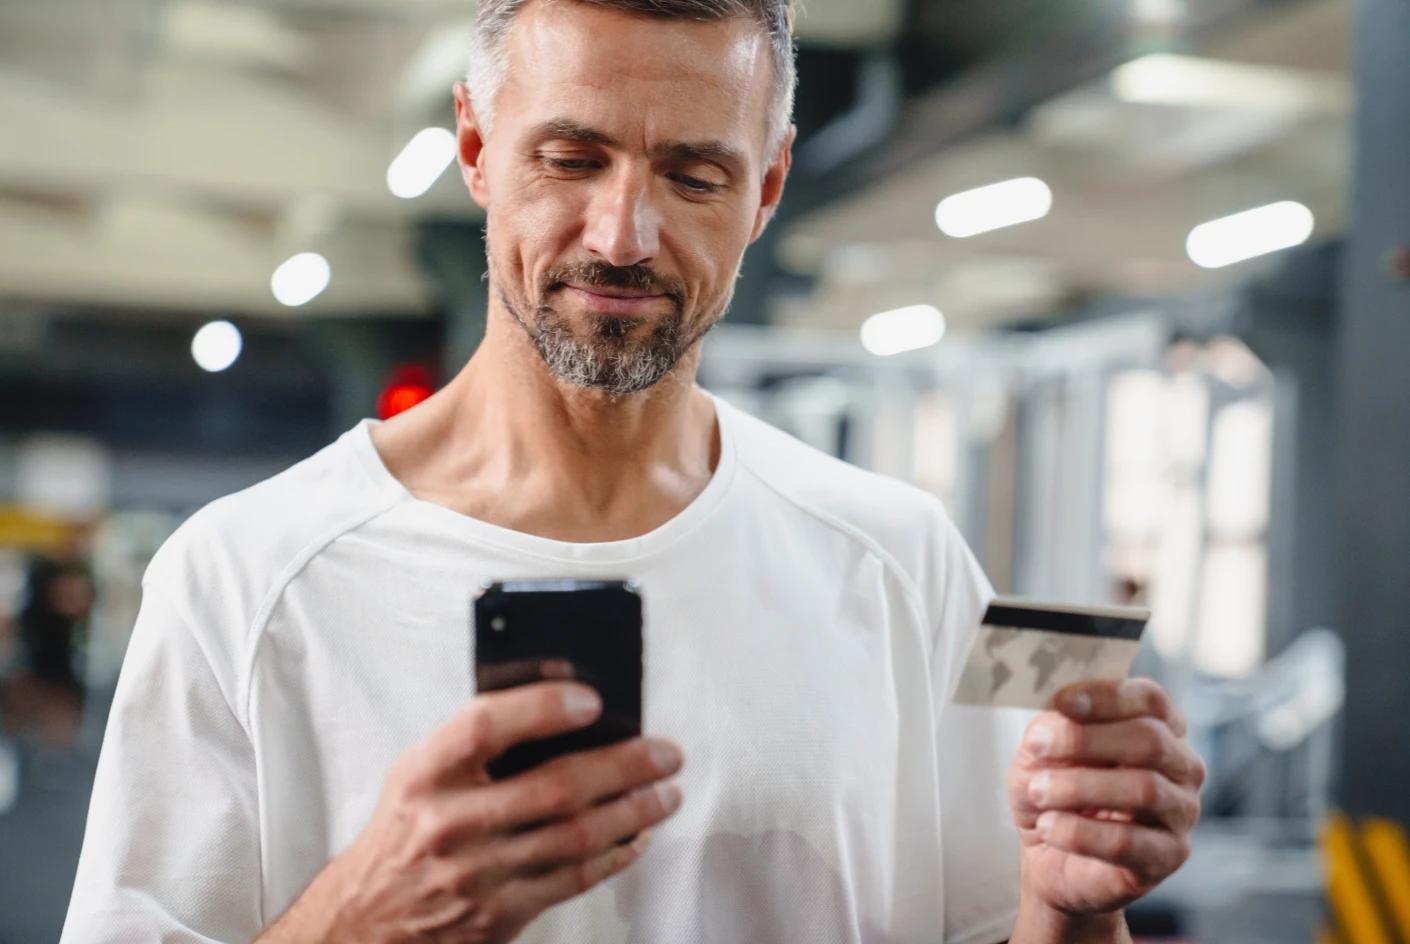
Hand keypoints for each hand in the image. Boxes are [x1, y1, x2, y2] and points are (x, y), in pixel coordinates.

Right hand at [260, 681, 683, 943]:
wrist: (367, 918)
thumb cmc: (409, 829)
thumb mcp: (423, 771)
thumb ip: (480, 737)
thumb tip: (565, 695)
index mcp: (426, 774)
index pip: (482, 727)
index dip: (540, 707)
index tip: (591, 698)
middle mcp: (449, 823)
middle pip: (554, 788)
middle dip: (626, 766)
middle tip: (666, 752)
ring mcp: (477, 874)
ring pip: (576, 837)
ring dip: (635, 811)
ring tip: (666, 791)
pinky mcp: (500, 914)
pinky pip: (574, 880)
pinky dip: (616, 854)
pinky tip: (638, 834)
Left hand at [1008, 678, 1204, 918]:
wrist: (1049, 858)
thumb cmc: (1053, 793)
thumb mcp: (1040, 751)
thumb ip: (1051, 727)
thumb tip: (1058, 716)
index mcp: (1158, 726)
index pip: (1150, 699)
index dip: (1108, 696)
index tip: (1063, 702)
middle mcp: (1181, 765)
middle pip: (1150, 740)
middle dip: (1085, 740)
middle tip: (1037, 748)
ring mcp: (1182, 812)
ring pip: (1144, 789)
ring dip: (1079, 787)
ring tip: (1038, 791)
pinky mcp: (1168, 856)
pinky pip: (1129, 842)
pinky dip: (1080, 832)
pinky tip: (1049, 827)